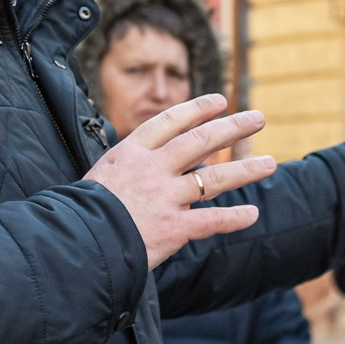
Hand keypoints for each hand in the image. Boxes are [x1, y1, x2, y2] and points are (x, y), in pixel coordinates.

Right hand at [84, 93, 278, 268]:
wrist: (74, 242)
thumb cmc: (79, 212)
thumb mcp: (98, 176)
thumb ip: (125, 168)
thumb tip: (142, 161)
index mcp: (130, 152)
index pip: (170, 122)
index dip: (198, 109)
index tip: (220, 101)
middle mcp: (152, 169)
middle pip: (200, 141)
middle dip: (233, 127)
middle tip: (258, 117)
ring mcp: (165, 198)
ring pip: (214, 179)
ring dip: (245, 170)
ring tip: (270, 163)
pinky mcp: (173, 228)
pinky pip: (211, 221)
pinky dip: (234, 219)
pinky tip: (252, 214)